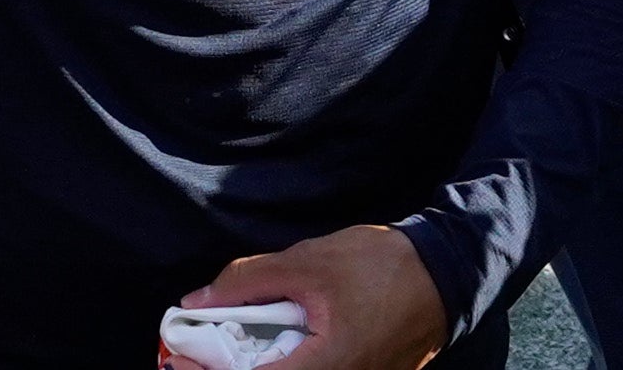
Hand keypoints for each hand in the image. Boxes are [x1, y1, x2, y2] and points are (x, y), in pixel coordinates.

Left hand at [180, 226, 445, 369]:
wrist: (446, 273)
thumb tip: (197, 301)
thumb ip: (248, 281)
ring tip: (219, 349)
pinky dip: (278, 364)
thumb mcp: (307, 262)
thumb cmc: (381, 266)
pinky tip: (259, 348)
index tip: (176, 357)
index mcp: (327, 367)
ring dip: (251, 368)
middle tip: (188, 354)